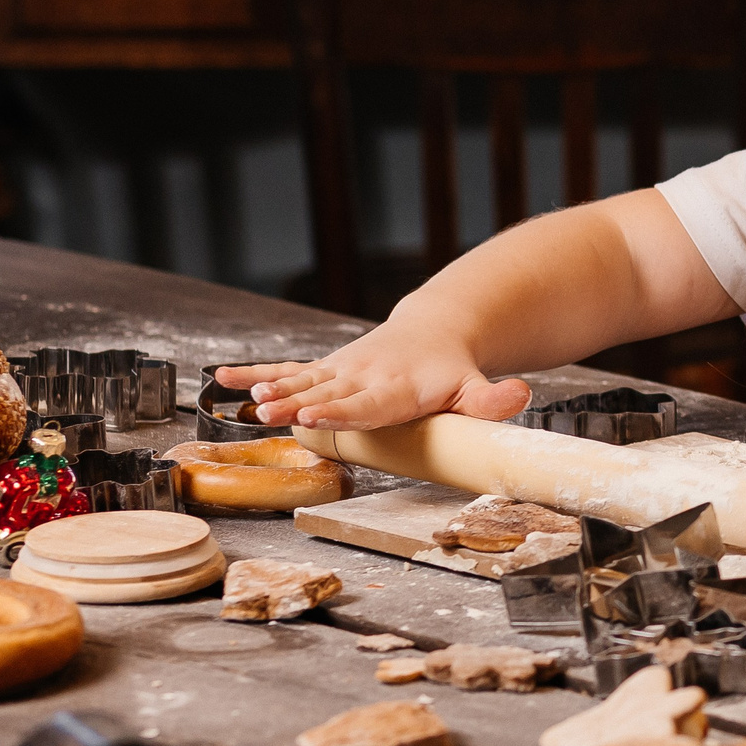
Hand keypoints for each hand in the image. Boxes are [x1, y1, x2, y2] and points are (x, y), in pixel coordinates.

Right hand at [218, 324, 533, 431]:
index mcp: (398, 388)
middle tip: (269, 410)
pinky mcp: (327, 367)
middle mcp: (365, 376)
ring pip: (303, 379)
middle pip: (328, 392)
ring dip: (272, 387)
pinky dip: (256, 372)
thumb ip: (492, 399)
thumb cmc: (453, 372)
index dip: (340, 410)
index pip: (368, 404)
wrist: (437, 331)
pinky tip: (223, 378)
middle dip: (297, 401)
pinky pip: (288, 368)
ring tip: (244, 396)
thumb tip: (522, 394)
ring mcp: (342, 370)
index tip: (311, 414)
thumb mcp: (476, 387)